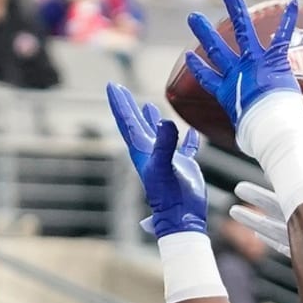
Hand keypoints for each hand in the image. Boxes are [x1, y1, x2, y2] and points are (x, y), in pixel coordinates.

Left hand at [107, 83, 206, 237]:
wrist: (182, 217)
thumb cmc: (169, 195)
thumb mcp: (165, 166)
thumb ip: (166, 144)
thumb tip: (166, 122)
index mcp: (142, 149)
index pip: (128, 121)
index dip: (120, 103)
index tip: (112, 85)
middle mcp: (152, 152)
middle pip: (137, 124)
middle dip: (129, 107)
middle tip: (120, 89)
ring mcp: (168, 159)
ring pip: (158, 135)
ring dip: (152, 121)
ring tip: (149, 106)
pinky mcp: (184, 167)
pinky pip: (185, 148)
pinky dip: (187, 139)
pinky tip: (191, 132)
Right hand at [185, 0, 299, 132]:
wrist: (272, 131)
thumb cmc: (260, 139)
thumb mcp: (248, 137)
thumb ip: (248, 135)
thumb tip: (250, 145)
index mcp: (227, 92)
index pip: (207, 78)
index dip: (198, 68)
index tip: (190, 57)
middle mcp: (237, 74)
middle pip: (217, 50)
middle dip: (206, 33)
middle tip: (194, 17)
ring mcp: (254, 64)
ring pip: (242, 32)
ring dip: (236, 13)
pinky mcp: (273, 61)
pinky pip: (282, 36)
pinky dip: (288, 19)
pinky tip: (292, 2)